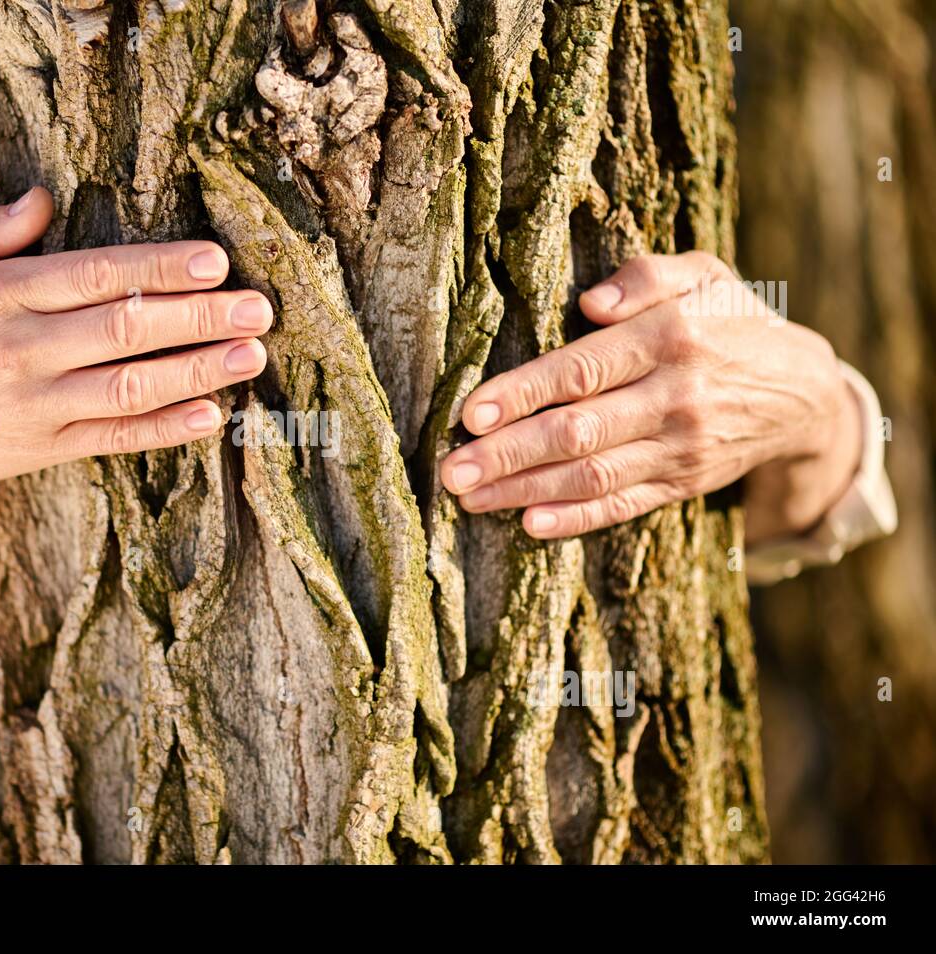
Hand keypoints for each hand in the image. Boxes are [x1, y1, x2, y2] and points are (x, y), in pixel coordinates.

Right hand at [0, 187, 271, 620]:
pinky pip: (115, 437)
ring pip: (129, 386)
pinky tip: (211, 416)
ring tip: (252, 357)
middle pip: (125, 329)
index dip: (158, 269)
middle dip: (199, 318)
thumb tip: (42, 197)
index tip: (215, 262)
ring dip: (197, 372)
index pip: (94, 275)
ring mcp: (35, 404)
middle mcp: (21, 349)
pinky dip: (165, 429)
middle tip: (259, 309)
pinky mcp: (44, 448)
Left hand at [439, 252, 860, 540]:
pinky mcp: (682, 483)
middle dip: (507, 454)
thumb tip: (591, 301)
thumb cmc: (733, 322)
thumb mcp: (705, 275)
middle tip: (450, 471)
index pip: (582, 370)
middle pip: (578, 432)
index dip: (522, 394)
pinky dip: (576, 519)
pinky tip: (529, 524)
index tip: (470, 414)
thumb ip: (648, 275)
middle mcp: (674, 397)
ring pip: (592, 476)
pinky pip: (623, 506)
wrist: (805, 393)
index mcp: (670, 338)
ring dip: (524, 490)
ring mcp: (679, 447)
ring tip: (468, 499)